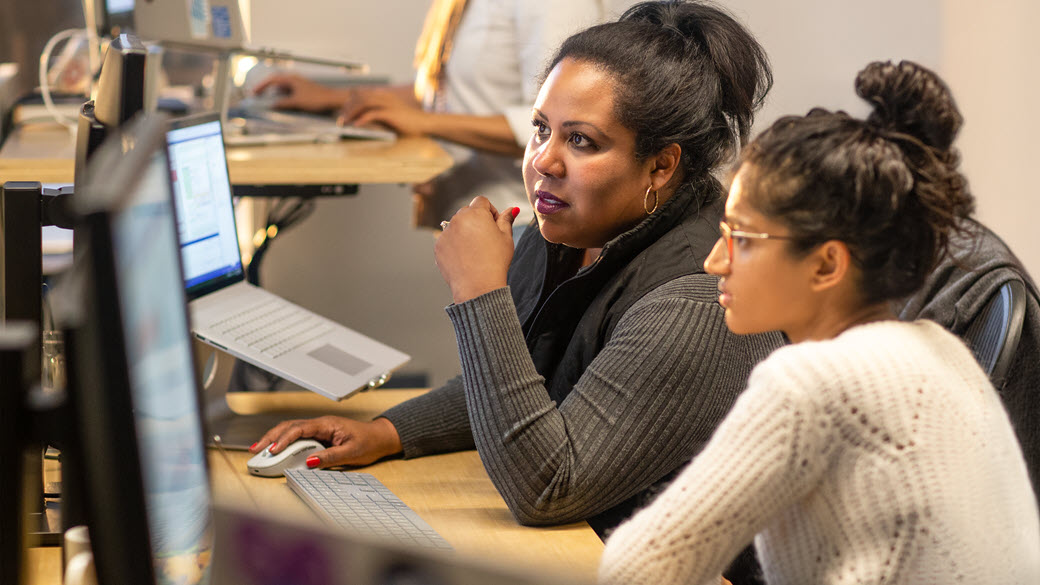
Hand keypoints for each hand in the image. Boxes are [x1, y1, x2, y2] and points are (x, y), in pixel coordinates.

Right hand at [249, 416, 402, 467]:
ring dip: (274, 439)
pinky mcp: (318, 436)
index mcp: (327, 424)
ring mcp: (318, 429)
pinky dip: (284, 443)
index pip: (299, 428)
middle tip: (255, 450)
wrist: (380, 437)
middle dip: (270, 437)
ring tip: (259, 450)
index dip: (283, 439)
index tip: (272, 450)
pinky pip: (297, 437)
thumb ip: (330, 458)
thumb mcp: (352, 453)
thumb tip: (310, 462)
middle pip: (289, 427)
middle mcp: (320, 424)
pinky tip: (275, 451)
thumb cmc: (369, 442)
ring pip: (290, 431)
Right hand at [252, 73, 343, 112]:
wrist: (333, 100)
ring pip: (282, 87)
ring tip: (267, 100)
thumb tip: (273, 105)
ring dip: (274, 93)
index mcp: (291, 79)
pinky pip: (289, 92)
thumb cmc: (317, 98)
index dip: (261, 85)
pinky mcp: (303, 91)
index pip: (272, 79)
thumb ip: (284, 103)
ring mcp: (299, 85)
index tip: (254, 92)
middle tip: (257, 95)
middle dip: (266, 88)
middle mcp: (294, 80)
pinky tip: (281, 103)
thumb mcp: (297, 102)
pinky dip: (282, 96)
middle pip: (276, 82)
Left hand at [337, 88, 428, 135]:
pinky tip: (355, 125)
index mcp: (383, 95)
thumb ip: (377, 114)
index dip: (350, 102)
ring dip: (351, 113)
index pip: (361, 93)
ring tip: (344, 122)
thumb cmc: (409, 121)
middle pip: (359, 97)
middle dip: (347, 107)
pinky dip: (361, 119)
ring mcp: (387, 103)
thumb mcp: (390, 115)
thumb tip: (364, 119)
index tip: (344, 113)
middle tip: (340, 119)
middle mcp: (383, 96)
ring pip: (363, 103)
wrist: (424, 123)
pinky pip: (372, 114)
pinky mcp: (390, 113)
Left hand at [435, 197, 519, 303]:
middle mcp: (457, 219)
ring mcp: (445, 233)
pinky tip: (466, 258)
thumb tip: (511, 209)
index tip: (494, 225)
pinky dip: (455, 245)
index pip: (482, 201)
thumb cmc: (495, 261)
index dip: (490, 211)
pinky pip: (448, 240)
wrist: (478, 286)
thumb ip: (506, 220)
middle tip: (486, 240)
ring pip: (456, 226)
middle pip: (467, 212)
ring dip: (465, 232)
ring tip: (475, 251)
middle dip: (476, 221)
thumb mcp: (506, 238)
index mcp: (476, 213)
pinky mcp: (439, 246)